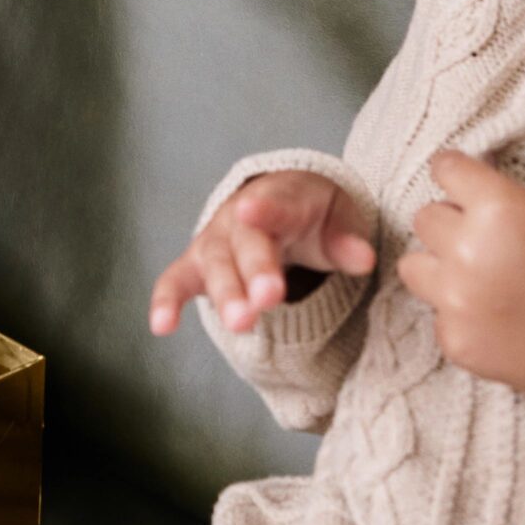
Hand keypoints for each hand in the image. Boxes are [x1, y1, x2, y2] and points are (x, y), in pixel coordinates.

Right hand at [150, 168, 377, 337]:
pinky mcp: (197, 265)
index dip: (264, 209)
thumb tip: (363, 259)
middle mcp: (240, 218)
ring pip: (215, 265)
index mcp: (280, 198)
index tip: (252, 210)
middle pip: (245, 243)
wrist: (281, 201)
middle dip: (253, 270)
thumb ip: (348, 239)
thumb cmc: (313, 213)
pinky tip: (161, 326)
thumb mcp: (339, 216)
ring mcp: (216, 241)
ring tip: (240, 325)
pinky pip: (176, 280)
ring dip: (225, 294)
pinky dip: (166, 301)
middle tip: (267, 300)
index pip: (274, 204)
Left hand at [399, 149, 524, 437]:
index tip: (460, 182)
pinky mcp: (456, 343)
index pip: (445, 168)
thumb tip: (471, 193)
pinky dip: (460, 315)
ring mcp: (457, 301)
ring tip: (481, 280)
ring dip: (440, 267)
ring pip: (415, 266)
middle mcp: (468, 250)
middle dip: (451, 224)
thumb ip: (509, 206)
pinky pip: (437, 315)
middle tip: (486, 241)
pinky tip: (500, 322)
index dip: (455, 175)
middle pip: (425, 218)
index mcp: (501, 209)